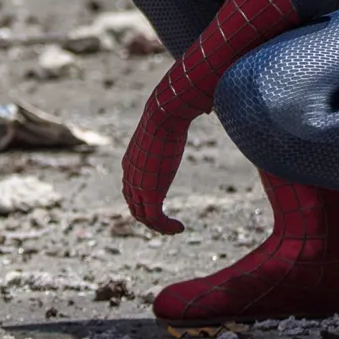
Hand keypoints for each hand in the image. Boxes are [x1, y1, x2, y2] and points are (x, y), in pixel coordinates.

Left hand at [120, 96, 193, 234]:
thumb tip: (209, 108)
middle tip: (167, 226)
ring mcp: (137, 185)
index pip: (131, 190)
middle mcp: (129, 175)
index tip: (160, 209)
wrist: (163, 115)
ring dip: (159, 227)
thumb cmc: (171, 113)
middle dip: (150, 219)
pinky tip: (180, 228)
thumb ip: (180, 126)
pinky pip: (155, 219)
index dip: (143, 202)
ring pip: (143, 216)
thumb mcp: (171, 125)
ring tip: (175, 230)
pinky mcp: (150, 193)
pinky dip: (166, 227)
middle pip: (134, 206)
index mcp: (130, 162)